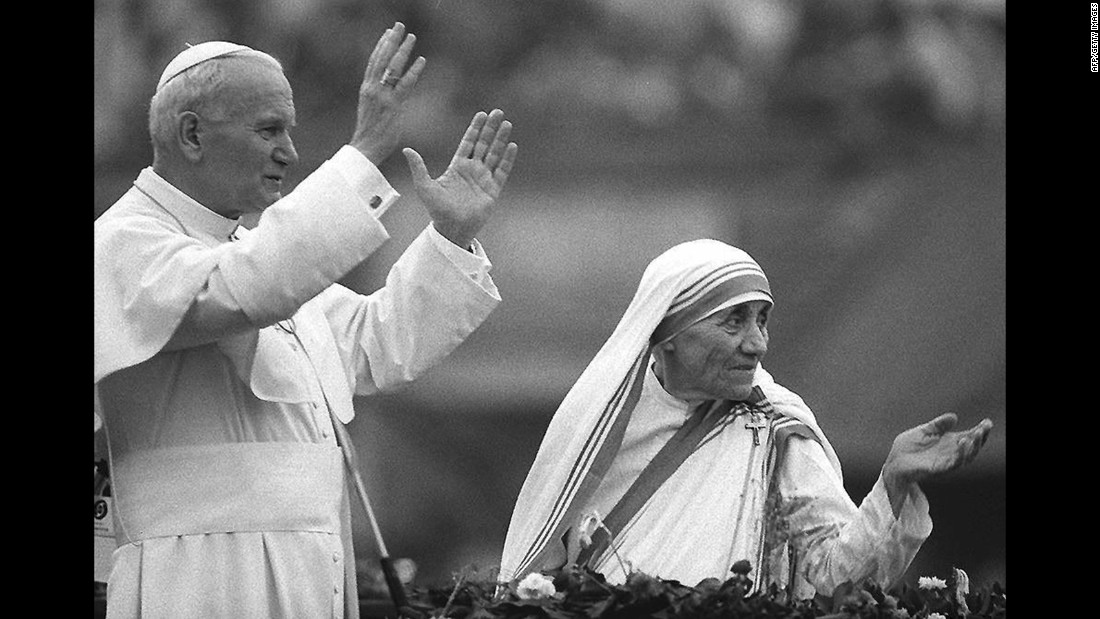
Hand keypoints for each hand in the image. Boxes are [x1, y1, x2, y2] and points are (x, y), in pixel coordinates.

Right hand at [351, 22, 426, 164]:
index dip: (381, 45)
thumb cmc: (369, 133)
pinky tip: (422, 60)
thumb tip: (389, 88)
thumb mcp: (371, 109)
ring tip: (411, 37)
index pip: (374, 61)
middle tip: (399, 26)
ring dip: (403, 51)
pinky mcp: (393, 106)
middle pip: (382, 58)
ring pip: (393, 68)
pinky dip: (414, 72)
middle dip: (391, 40)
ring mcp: (382, 97)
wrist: (365, 149)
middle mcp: (372, 89)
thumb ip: (379, 96)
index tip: (388, 32)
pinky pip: (405, 85)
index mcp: (366, 89)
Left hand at [402, 109, 518, 248]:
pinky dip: (507, 159)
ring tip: (507, 124)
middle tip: (498, 112)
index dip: (475, 128)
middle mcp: (472, 170)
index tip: (482, 114)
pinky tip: (512, 146)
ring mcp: (484, 179)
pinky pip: (502, 171)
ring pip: (494, 154)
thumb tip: (407, 150)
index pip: (468, 143)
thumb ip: (418, 167)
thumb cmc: (437, 209)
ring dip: (501, 139)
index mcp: (457, 166)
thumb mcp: (424, 186)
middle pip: (484, 144)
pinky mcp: (492, 190)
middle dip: (491, 128)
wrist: (451, 228)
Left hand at [881, 413, 992, 507]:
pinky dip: (960, 455)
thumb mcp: (923, 431)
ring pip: (965, 457)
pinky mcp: (938, 469)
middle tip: (985, 427)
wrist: (893, 462)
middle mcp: (950, 453)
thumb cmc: (907, 448)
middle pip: (971, 448)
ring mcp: (945, 462)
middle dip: (980, 438)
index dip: (979, 431)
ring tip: (975, 435)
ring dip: (973, 447)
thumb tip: (954, 417)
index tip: (987, 422)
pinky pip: (953, 464)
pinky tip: (963, 443)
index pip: (968, 437)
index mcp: (948, 443)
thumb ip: (938, 425)